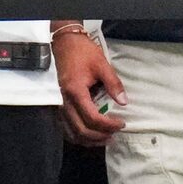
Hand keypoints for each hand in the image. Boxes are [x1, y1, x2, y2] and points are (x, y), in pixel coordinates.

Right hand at [54, 26, 124, 145]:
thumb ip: (113, 84)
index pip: (92, 118)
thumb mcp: (102, 65)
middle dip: (100, 135)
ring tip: (105, 138)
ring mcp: (59, 105)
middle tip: (115, 133)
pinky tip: (90, 135)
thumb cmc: (83, 53)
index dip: (108, 125)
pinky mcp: (58, 105)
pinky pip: (65, 127)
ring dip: (89, 139)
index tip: (122, 123)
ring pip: (71, 132)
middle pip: (81, 130)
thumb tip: (124, 102)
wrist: (64, 44)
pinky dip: (78, 135)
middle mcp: (64, 102)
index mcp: (75, 92)